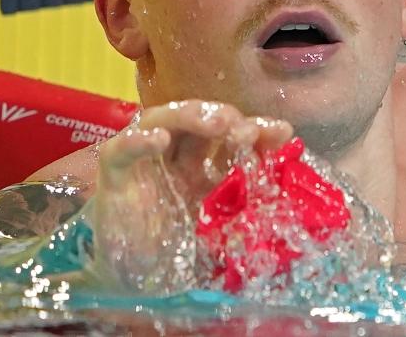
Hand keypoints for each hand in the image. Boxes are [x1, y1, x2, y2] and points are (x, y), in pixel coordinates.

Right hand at [90, 100, 292, 291]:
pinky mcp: (113, 178)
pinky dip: (139, 140)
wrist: (131, 289)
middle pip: (199, 122)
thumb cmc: (175, 260)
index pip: (231, 139)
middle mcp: (175, 161)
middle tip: (248, 130)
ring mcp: (144, 165)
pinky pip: (120, 150)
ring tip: (219, 122)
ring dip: (191, 115)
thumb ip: (246, 216)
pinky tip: (159, 139)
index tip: (283, 132)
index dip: (257, 131)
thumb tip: (291, 209)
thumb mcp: (220, 234)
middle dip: (226, 118)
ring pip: (162, 119)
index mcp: (202, 171)